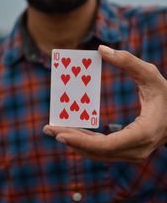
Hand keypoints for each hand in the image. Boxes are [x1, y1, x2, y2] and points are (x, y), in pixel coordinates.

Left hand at [43, 45, 166, 162]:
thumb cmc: (166, 95)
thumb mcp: (151, 75)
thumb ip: (128, 61)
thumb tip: (102, 49)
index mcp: (143, 134)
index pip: (106, 145)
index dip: (82, 141)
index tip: (60, 134)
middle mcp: (136, 150)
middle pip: (97, 151)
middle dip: (70, 140)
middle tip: (48, 128)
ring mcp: (132, 153)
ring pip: (97, 153)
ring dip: (75, 142)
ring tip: (54, 130)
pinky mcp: (127, 151)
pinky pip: (101, 150)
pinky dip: (84, 142)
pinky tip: (71, 132)